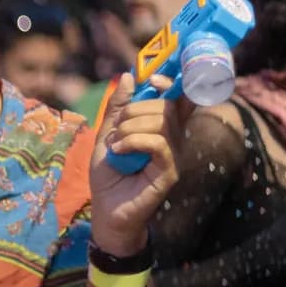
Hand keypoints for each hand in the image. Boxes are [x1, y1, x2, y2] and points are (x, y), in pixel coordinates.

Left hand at [87, 73, 180, 254]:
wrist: (106, 210)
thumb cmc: (110, 174)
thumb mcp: (107, 134)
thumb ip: (117, 108)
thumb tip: (127, 76)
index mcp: (163, 128)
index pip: (179, 98)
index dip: (170, 83)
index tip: (153, 79)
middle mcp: (175, 139)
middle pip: (167, 106)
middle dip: (135, 110)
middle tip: (116, 129)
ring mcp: (175, 155)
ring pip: (162, 122)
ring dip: (130, 127)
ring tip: (115, 144)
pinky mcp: (170, 171)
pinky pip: (158, 144)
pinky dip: (133, 141)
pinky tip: (119, 151)